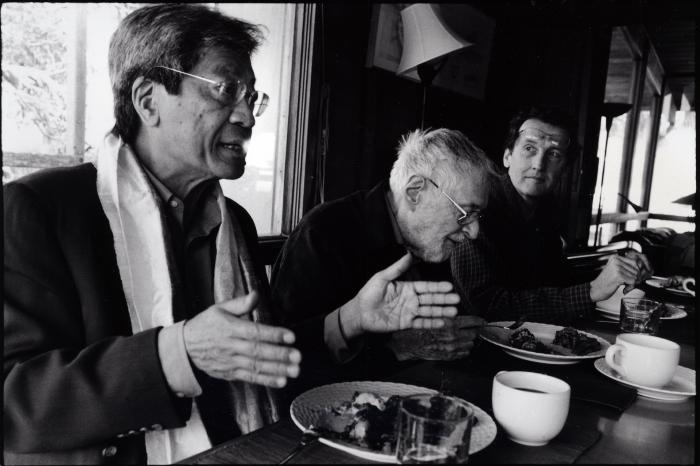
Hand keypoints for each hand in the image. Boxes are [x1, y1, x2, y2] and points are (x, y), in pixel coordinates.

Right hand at [184, 291, 300, 387]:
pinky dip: (266, 380)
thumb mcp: (219, 309)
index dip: (274, 334)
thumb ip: (240, 303)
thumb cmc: (206, 325)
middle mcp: (231, 346)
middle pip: (258, 351)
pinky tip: (281, 381)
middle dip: (279, 355)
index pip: (255, 332)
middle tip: (297, 356)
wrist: (185, 347)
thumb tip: (256, 295)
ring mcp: (230, 362)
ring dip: (277, 370)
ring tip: (294, 370)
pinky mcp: (230, 373)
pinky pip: (250, 378)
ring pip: (256, 366)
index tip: (290, 336)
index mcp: (230, 328)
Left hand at [341, 253, 459, 338]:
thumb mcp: (383, 277)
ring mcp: (409, 312)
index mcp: (407, 288)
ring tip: (454, 312)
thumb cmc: (369, 293)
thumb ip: (397, 268)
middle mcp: (411, 300)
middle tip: (457, 299)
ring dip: (441, 312)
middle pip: (430, 299)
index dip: (438, 287)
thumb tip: (409, 253)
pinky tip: (442, 322)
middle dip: (444, 299)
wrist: (359, 313)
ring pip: (428, 312)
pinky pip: (421, 323)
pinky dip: (432, 323)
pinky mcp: (405, 324)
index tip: (450, 286)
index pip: (426, 287)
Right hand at [387, 315, 484, 360]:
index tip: (483, 321)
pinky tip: (460, 345)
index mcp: (449, 323)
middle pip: (474, 333)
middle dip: (474, 331)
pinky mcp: (448, 356)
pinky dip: (464, 349)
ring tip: (465, 337)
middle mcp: (452, 336)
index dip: (480, 321)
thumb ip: (447, 316)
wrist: (405, 344)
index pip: (473, 322)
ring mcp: (451, 348)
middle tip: (474, 328)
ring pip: (470, 344)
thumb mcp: (431, 316)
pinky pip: (463, 354)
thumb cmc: (415, 328)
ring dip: (469, 340)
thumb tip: (460, 316)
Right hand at [590, 250, 652, 301]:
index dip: (636, 272)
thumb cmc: (605, 282)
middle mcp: (616, 261)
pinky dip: (630, 287)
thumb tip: (641, 268)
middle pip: (636, 269)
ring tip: (624, 286)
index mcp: (615, 258)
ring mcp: (617, 268)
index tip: (632, 278)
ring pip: (635, 276)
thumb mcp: (615, 270)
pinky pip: (633, 281)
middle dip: (634, 279)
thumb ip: (626, 267)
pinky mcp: (618, 275)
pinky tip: (624, 289)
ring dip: (632, 284)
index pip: (635, 262)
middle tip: (627, 284)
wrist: (596, 289)